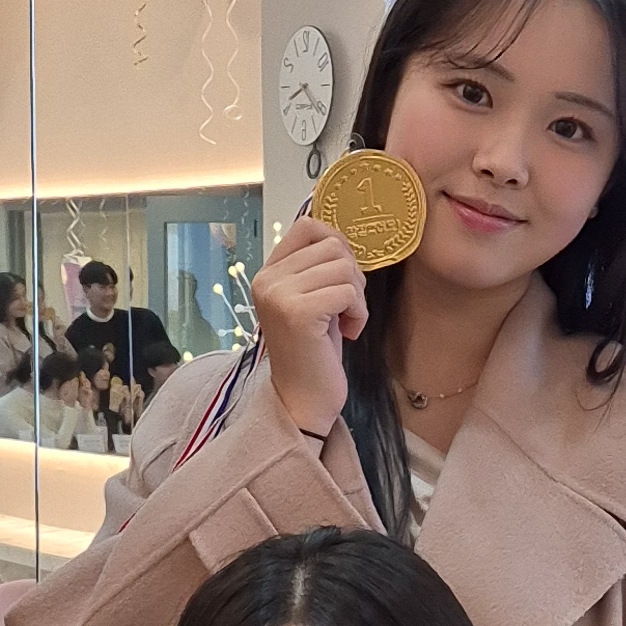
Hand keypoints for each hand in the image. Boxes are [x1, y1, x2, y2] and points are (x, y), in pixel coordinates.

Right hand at [252, 211, 368, 436]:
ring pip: (344, 267)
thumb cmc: (313, 351)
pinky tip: (348, 334)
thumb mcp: (312, 299)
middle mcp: (267, 279)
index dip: (336, 242)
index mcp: (268, 272)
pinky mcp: (297, 313)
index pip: (306, 225)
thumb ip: (317, 268)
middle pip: (333, 245)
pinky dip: (358, 313)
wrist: (303, 400)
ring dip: (357, 295)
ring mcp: (279, 295)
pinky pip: (348, 291)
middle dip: (352, 275)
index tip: (342, 276)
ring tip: (346, 321)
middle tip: (346, 308)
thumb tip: (341, 237)